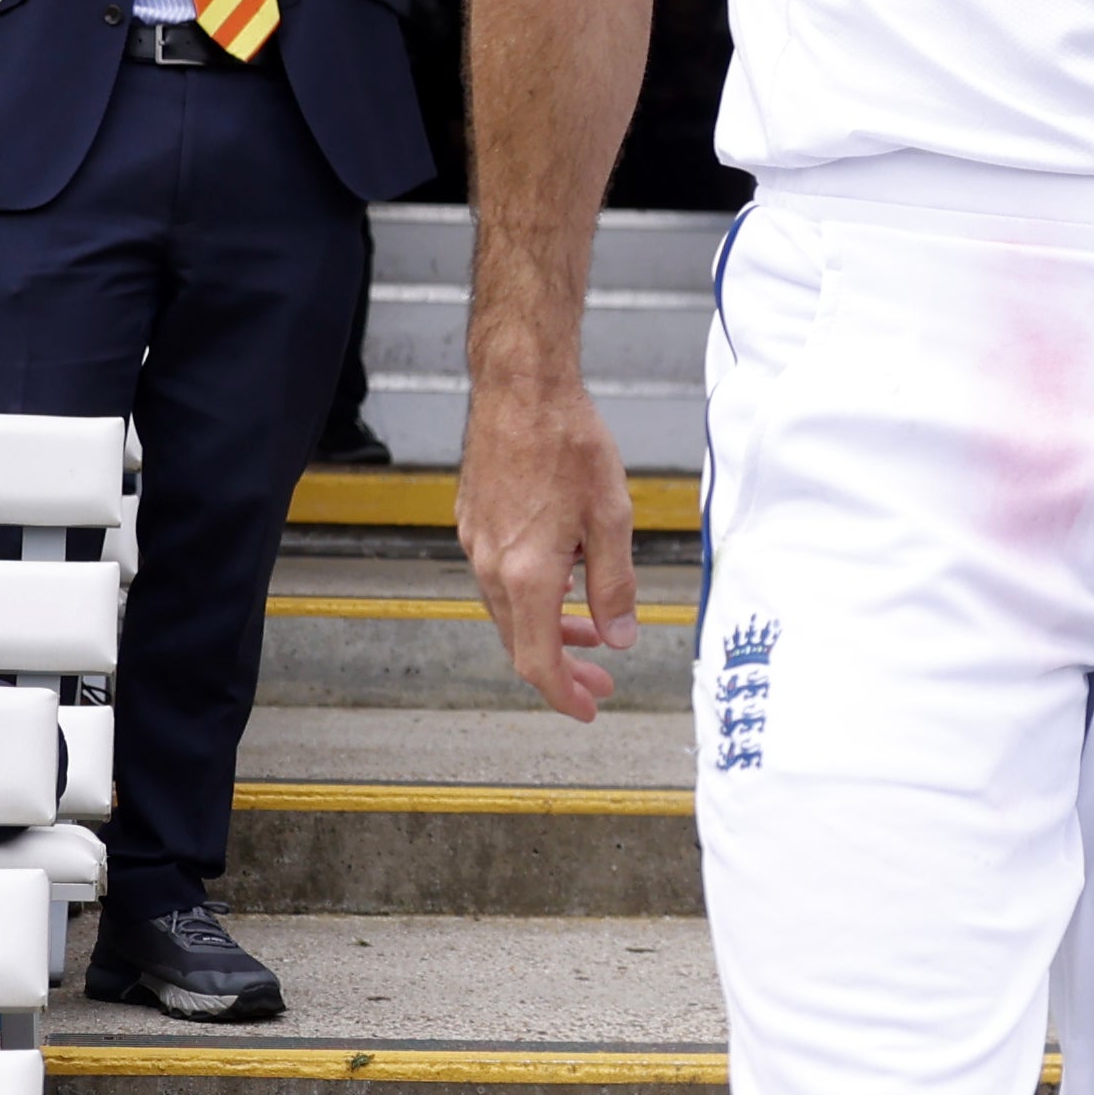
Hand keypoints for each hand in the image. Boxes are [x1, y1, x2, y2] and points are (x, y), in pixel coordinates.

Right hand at [461, 369, 641, 723]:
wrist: (522, 387)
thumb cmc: (568, 441)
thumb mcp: (613, 518)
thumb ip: (615, 585)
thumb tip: (619, 635)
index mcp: (527, 574)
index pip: (538, 661)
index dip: (564, 694)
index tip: (588, 707)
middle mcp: (492, 565)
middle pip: (521, 642)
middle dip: (563, 666)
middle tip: (601, 678)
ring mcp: (477, 543)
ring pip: (510, 611)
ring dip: (550, 628)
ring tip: (592, 626)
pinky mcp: (473, 521)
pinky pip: (500, 578)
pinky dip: (533, 594)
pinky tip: (564, 578)